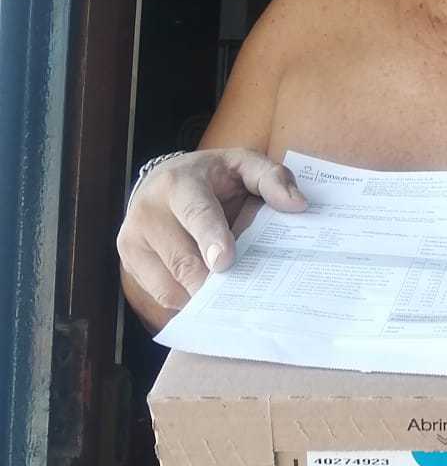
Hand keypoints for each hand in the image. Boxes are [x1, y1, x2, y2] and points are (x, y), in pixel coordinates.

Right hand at [117, 146, 305, 310]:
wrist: (165, 181)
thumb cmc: (213, 177)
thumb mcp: (244, 166)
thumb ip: (272, 179)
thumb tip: (298, 205)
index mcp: (180, 183)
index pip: (196, 214)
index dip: (211, 238)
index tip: (225, 262)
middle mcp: (149, 210)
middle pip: (184, 260)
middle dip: (214, 283)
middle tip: (245, 296)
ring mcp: (133, 237)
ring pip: (173, 283)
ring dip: (204, 295)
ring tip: (230, 296)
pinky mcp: (130, 259)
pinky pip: (163, 295)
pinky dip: (189, 300)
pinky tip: (209, 295)